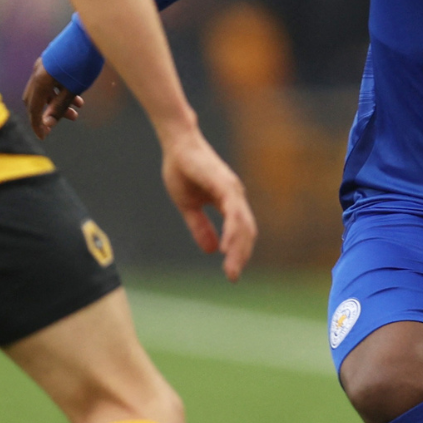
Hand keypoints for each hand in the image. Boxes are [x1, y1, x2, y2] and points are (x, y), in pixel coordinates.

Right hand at [23, 59, 83, 139]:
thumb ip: (59, 107)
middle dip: (47, 112)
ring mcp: (44, 63)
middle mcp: (38, 70)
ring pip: (44, 90)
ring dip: (57, 102)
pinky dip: (59, 91)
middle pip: (34, 99)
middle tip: (62, 121)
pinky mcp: (51, 59)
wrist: (90, 33)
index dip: (38, 124)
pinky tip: (77, 96)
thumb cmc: (84, 61)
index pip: (34, 108)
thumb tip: (47, 123)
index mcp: (41, 79)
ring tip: (76, 110)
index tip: (44, 136)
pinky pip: (50, 80)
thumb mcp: (73, 89)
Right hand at [159, 131, 256, 279]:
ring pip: (242, 225)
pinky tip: (226, 248)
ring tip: (231, 269)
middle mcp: (235, 196)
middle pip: (246, 232)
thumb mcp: (189, 206)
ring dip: (238, 249)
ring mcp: (232, 190)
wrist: (176, 145)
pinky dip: (232, 232)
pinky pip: (233, 212)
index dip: (238, 252)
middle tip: (232, 278)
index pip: (240, 232)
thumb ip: (200, 227)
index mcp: (229, 201)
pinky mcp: (224, 184)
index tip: (231, 272)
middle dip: (240, 256)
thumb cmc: (182, 170)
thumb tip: (211, 251)